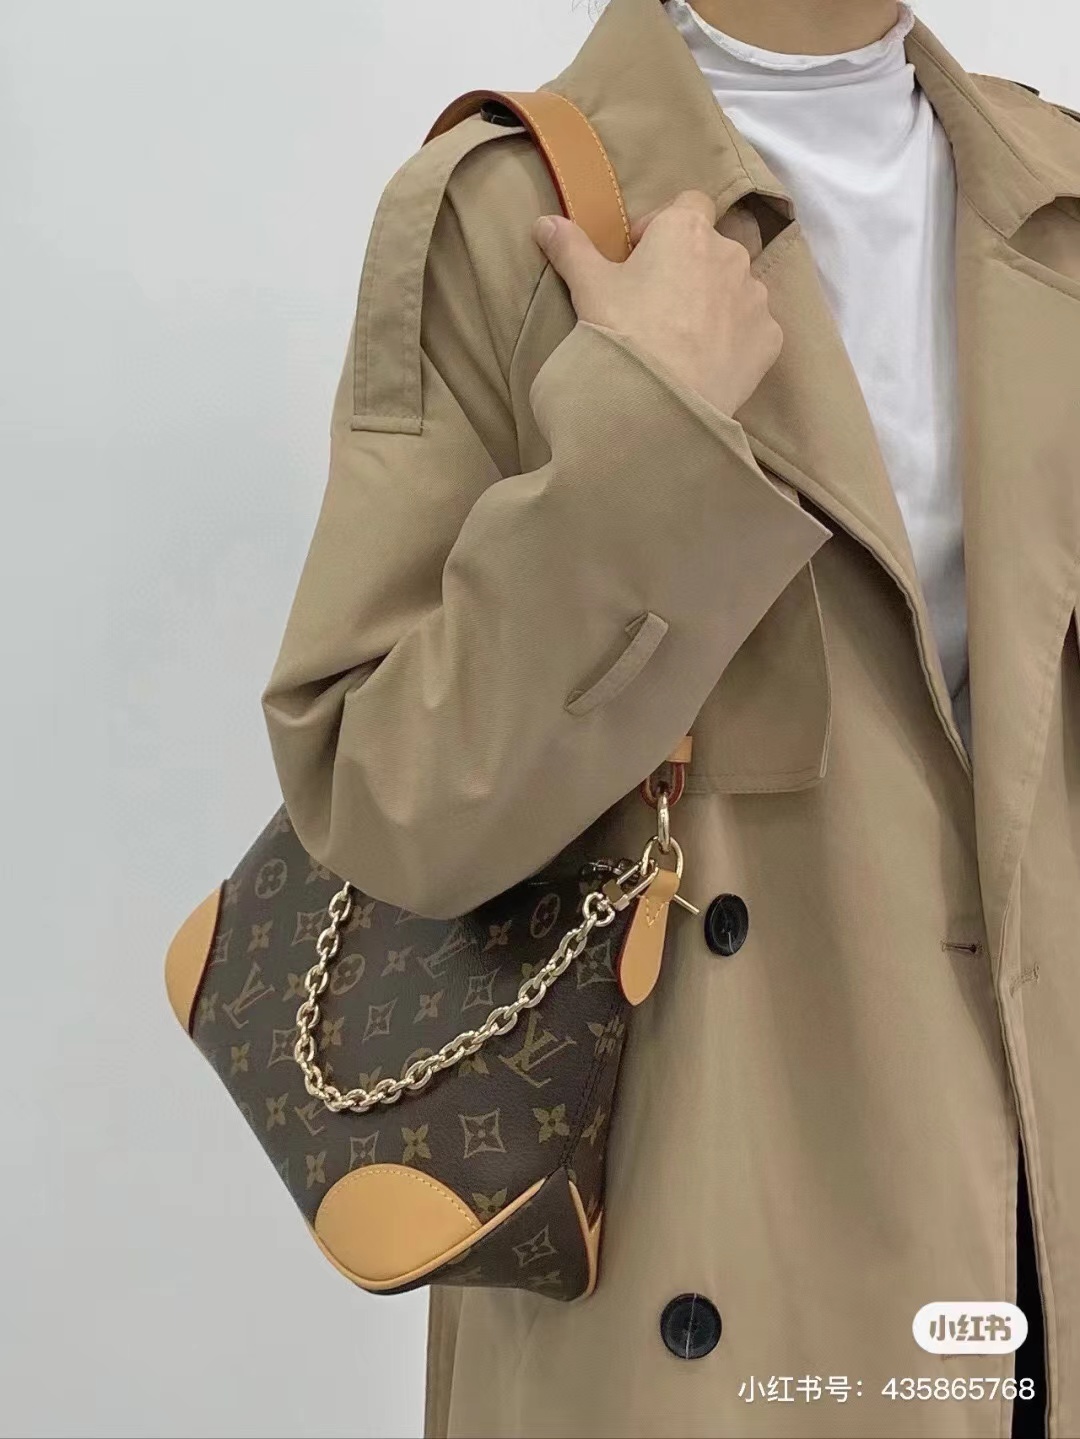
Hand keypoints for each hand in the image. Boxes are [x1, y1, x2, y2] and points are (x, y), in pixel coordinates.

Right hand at [532, 189, 781, 417]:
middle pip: (712, 248)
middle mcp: (730, 253)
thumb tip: (544, 222)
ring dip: (715, 302)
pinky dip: (735, 338)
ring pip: (735, 288)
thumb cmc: (624, 331)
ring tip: (684, 339)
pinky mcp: (769, 338)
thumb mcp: (588, 287)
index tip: (640, 257)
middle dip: (689, 268)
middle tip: (657, 305)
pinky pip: (752, 329)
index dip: (663, 226)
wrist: (661, 402)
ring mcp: (755, 296)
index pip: (688, 203)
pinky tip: (708, 362)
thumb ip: (570, 248)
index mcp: (687, 229)